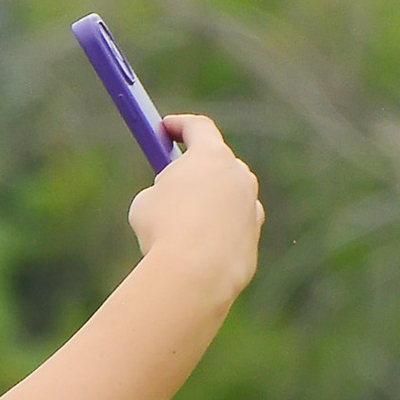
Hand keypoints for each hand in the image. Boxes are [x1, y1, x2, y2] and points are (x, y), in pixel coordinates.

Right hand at [129, 115, 262, 297]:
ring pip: (228, 198)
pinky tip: (196, 251)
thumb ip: (162, 190)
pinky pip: (232, 229)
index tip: (164, 128)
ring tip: (181, 226)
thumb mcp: (146, 202)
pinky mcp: (253, 239)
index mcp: (212, 156)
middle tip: (173, 179)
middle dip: (197, 169)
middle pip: (218, 162)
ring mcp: (250, 207)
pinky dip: (216, 235)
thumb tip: (169, 199)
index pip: (198, 128)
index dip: (178, 126)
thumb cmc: (163, 230)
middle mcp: (238, 175)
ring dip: (208, 204)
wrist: (194, 274)